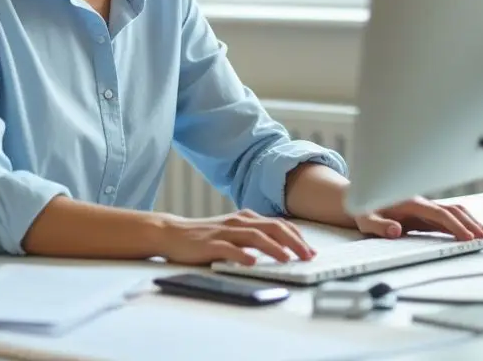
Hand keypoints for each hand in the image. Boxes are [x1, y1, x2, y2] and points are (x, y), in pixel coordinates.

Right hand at [153, 209, 316, 265]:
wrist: (171, 233)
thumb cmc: (204, 236)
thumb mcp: (233, 231)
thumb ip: (253, 236)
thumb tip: (280, 248)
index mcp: (246, 218)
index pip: (279, 224)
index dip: (298, 237)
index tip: (311, 250)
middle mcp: (238, 222)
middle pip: (273, 228)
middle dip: (294, 242)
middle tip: (308, 256)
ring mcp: (224, 232)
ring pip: (255, 236)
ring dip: (274, 248)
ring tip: (288, 259)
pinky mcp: (210, 244)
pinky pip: (229, 249)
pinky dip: (242, 255)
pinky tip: (252, 263)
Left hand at [351, 196, 482, 240]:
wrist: (360, 199)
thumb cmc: (363, 210)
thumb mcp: (365, 219)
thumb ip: (380, 226)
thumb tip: (397, 231)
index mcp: (410, 203)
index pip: (439, 214)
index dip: (455, 225)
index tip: (468, 237)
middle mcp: (421, 203)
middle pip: (452, 211)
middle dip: (470, 223)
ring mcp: (424, 208)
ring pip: (453, 211)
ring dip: (470, 221)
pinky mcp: (425, 214)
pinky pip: (447, 217)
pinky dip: (463, 222)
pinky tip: (473, 230)